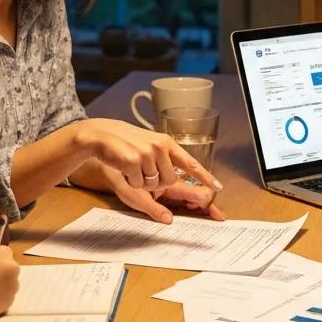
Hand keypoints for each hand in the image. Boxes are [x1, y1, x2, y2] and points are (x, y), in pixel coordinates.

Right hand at [76, 118, 221, 193]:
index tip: (218, 187)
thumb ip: (166, 159)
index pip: (191, 162)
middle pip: (170, 181)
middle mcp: (160, 147)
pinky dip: (131, 181)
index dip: (205, 176)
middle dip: (158, 184)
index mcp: (167, 143)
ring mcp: (147, 153)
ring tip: (133, 167)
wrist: (103, 135)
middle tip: (144, 172)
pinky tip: (124, 168)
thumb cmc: (128, 142)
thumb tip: (178, 178)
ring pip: (154, 184)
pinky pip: (138, 184)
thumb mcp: (151, 145)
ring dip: (143, 182)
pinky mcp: (133, 161)